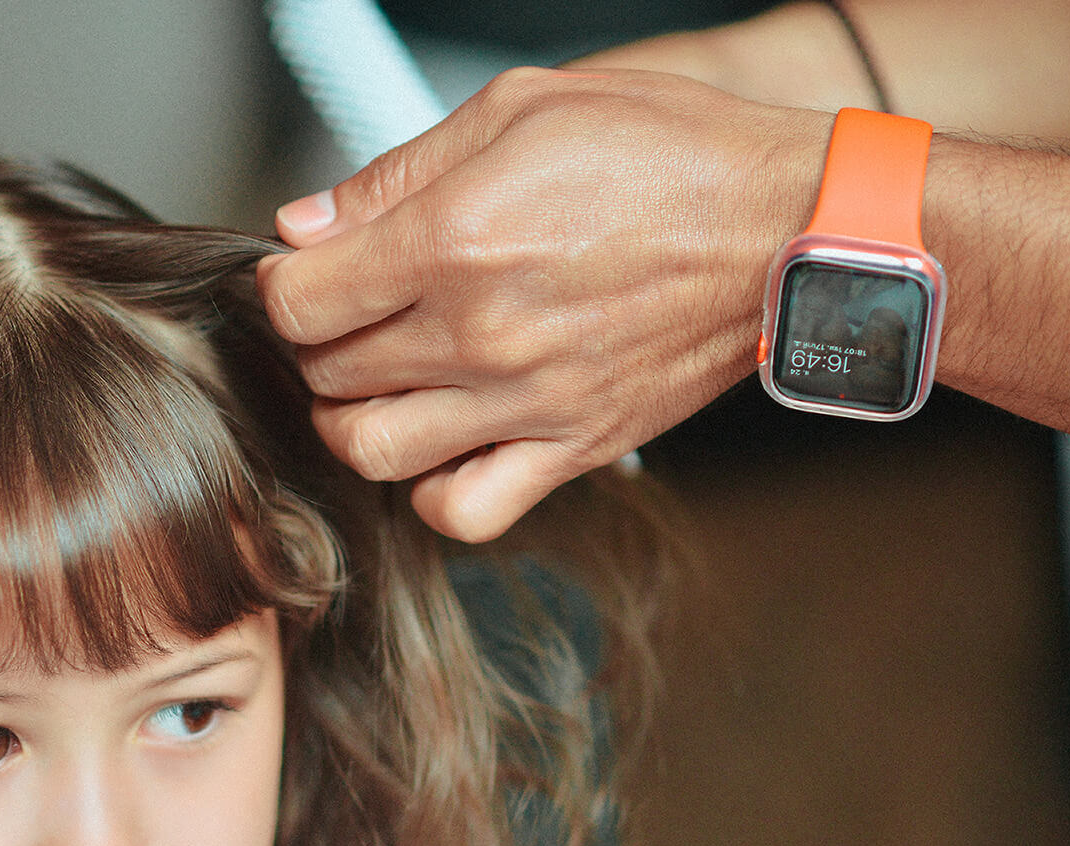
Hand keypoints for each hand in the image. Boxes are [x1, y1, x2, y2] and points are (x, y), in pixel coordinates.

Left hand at [258, 67, 822, 539]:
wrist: (785, 226)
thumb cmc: (666, 154)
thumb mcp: (520, 110)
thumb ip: (397, 174)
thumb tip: (304, 228)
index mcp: (454, 242)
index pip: (298, 302)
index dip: (285, 286)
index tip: (308, 274)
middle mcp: (481, 334)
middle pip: (327, 374)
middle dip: (321, 342)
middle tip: (356, 313)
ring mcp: (526, 403)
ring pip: (371, 451)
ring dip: (355, 417)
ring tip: (384, 379)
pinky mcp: (570, 449)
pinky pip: (462, 510)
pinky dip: (431, 490)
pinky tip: (442, 442)